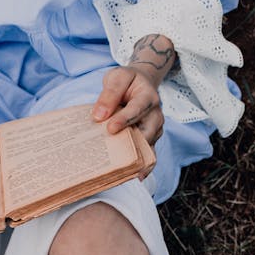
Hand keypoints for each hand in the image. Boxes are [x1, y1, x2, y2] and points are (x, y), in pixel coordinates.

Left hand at [92, 35, 175, 176]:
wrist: (140, 85)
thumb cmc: (126, 82)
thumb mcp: (116, 77)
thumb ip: (108, 94)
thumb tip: (99, 116)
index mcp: (148, 96)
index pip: (137, 108)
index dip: (124, 119)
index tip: (110, 128)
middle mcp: (155, 115)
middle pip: (146, 132)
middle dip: (132, 145)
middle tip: (116, 159)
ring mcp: (154, 130)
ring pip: (148, 147)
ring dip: (137, 160)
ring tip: (124, 174)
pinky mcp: (150, 141)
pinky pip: (148, 156)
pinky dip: (142, 167)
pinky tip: (134, 177)